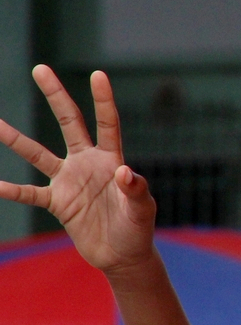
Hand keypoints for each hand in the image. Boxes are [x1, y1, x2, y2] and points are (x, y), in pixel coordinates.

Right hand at [0, 66, 154, 274]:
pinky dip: (12, 190)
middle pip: (69, 123)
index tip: (98, 74)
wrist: (123, 255)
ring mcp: (69, 180)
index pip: (107, 124)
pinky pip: (30, 193)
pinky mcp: (58, 202)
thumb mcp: (143, 210)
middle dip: (56, 96)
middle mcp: (87, 163)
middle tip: (40, 69)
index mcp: (112, 159)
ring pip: (38, 154)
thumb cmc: (138, 229)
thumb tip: (125, 172)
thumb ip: (137, 190)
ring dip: (16, 139)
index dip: (103, 100)